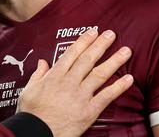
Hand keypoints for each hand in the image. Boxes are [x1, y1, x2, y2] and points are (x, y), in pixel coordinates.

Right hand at [16, 28, 132, 136]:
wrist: (36, 132)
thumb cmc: (31, 113)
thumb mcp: (29, 89)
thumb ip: (37, 74)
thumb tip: (42, 62)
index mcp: (54, 76)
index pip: (72, 53)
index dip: (84, 41)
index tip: (93, 32)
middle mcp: (69, 82)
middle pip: (88, 59)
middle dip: (100, 45)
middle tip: (111, 34)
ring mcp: (80, 96)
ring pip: (100, 74)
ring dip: (114, 61)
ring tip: (126, 51)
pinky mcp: (88, 111)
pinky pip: (106, 96)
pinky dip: (119, 87)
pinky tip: (129, 78)